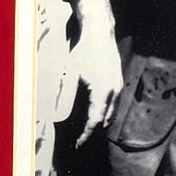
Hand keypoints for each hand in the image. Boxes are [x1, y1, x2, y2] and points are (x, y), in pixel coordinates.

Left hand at [67, 0, 121, 145]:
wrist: (100, 32)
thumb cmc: (83, 51)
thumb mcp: (69, 73)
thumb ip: (65, 94)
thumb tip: (56, 113)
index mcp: (102, 91)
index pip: (95, 121)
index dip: (86, 134)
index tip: (78, 143)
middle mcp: (114, 90)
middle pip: (105, 119)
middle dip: (93, 130)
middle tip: (80, 138)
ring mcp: (119, 85)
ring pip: (112, 111)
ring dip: (100, 121)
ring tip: (87, 128)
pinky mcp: (119, 80)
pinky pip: (114, 102)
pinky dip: (106, 110)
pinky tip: (97, 110)